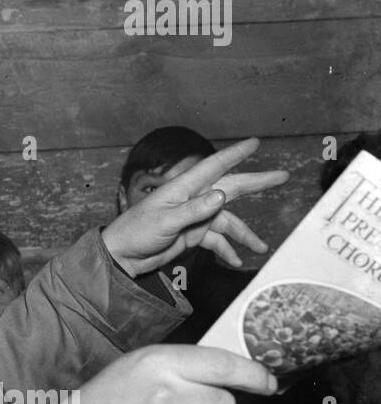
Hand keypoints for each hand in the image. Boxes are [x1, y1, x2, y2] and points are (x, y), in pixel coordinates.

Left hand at [102, 137, 288, 276]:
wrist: (122, 256)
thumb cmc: (136, 233)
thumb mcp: (165, 221)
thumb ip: (194, 210)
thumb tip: (222, 196)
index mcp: (183, 188)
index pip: (214, 166)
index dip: (235, 154)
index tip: (255, 143)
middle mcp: (192, 199)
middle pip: (230, 189)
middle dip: (256, 184)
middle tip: (282, 176)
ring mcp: (194, 217)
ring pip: (227, 221)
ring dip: (244, 234)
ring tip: (261, 248)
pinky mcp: (192, 234)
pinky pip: (216, 240)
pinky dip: (227, 249)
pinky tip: (237, 260)